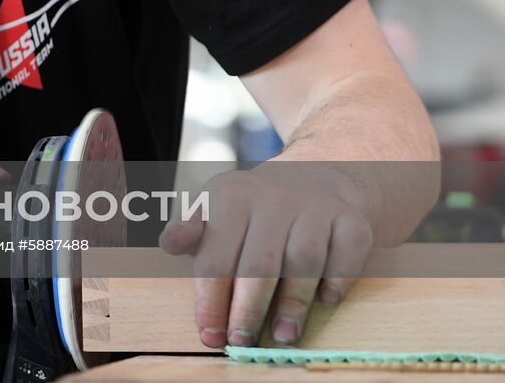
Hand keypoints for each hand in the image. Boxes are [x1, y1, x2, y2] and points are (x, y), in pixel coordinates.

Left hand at [158, 163, 373, 348]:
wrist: (313, 178)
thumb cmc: (250, 210)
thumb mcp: (211, 209)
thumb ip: (186, 230)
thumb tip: (170, 243)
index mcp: (231, 196)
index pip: (215, 257)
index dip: (210, 300)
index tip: (209, 334)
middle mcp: (274, 198)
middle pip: (259, 264)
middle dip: (247, 309)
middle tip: (241, 342)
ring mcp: (315, 207)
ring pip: (303, 261)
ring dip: (293, 304)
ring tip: (282, 336)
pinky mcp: (351, 220)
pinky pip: (347, 254)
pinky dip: (339, 279)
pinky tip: (326, 300)